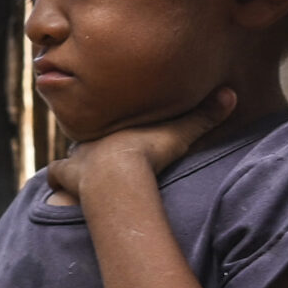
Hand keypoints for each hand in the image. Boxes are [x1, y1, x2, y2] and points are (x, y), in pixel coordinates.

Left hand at [47, 86, 237, 208]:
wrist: (121, 173)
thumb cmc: (152, 150)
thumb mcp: (182, 131)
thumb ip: (205, 116)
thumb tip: (232, 93)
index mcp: (116, 126)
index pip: (111, 122)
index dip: (113, 129)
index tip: (118, 134)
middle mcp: (93, 140)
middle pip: (87, 141)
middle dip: (89, 149)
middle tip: (97, 157)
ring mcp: (77, 160)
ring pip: (66, 158)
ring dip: (69, 168)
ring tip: (76, 177)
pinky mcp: (70, 181)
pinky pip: (56, 180)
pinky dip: (56, 186)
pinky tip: (60, 193)